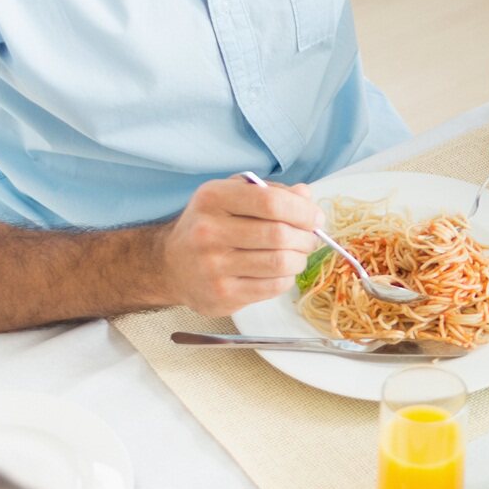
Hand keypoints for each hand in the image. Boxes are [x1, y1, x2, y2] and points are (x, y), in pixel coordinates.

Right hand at [159, 176, 320, 313]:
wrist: (172, 265)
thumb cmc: (210, 225)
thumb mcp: (232, 196)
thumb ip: (270, 192)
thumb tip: (306, 196)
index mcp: (213, 198)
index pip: (271, 202)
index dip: (302, 211)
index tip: (316, 217)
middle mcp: (208, 232)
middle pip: (279, 235)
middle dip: (306, 237)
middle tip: (310, 239)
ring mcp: (213, 267)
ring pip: (280, 263)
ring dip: (299, 259)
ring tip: (296, 255)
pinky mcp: (222, 295)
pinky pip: (273, 287)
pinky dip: (287, 278)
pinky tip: (280, 272)